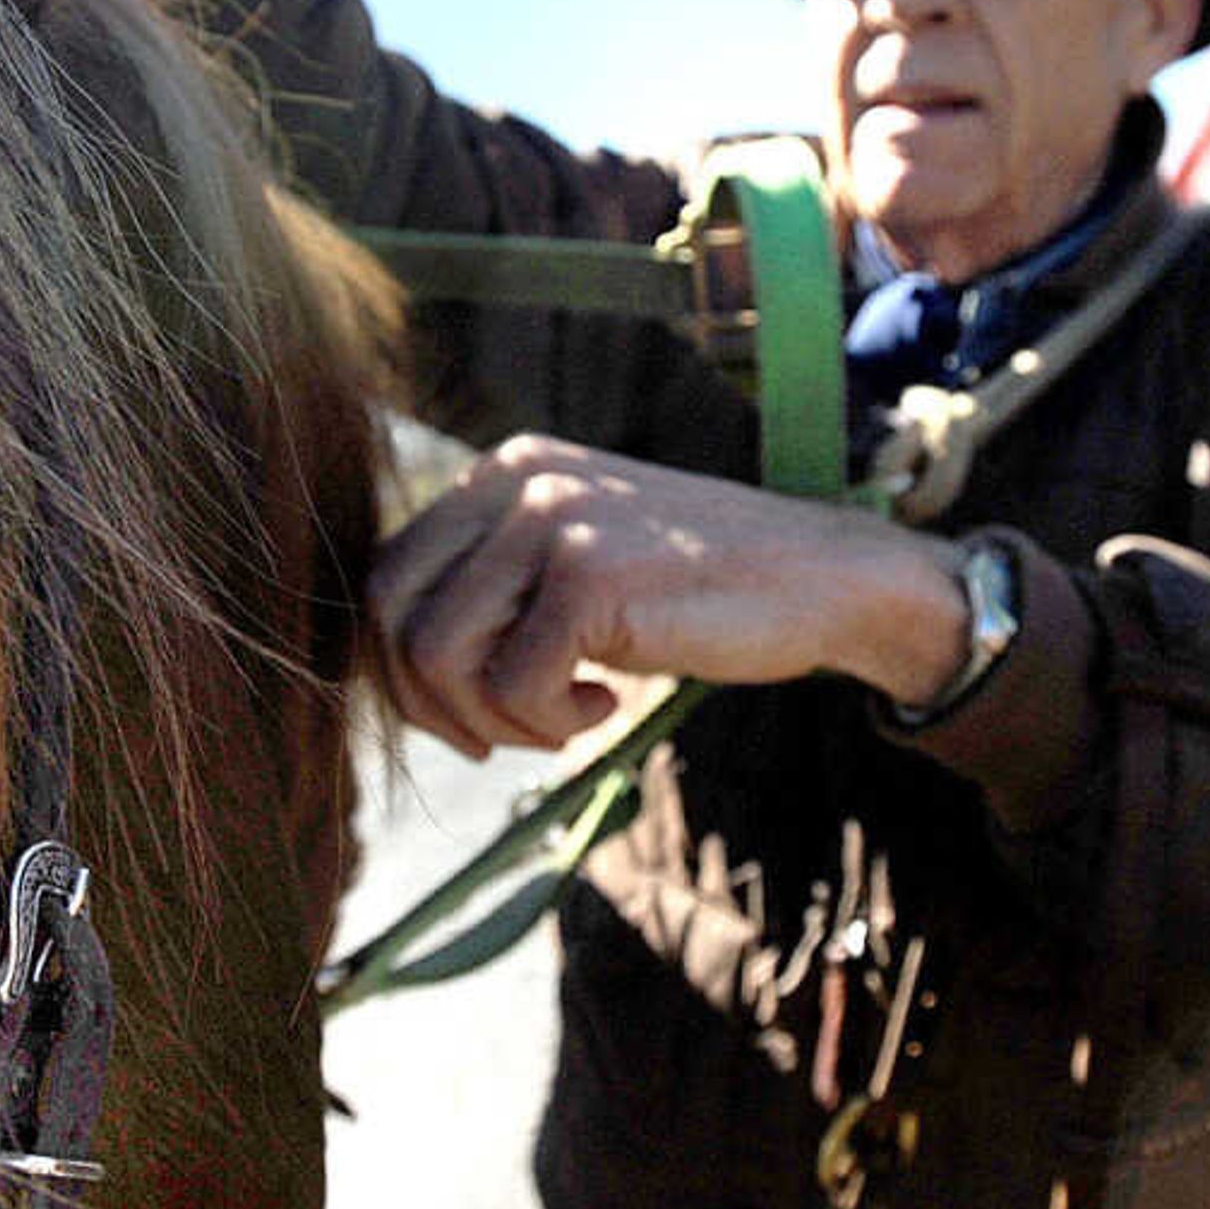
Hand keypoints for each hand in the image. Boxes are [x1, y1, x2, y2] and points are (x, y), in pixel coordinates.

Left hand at [371, 436, 975, 755]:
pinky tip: (607, 709)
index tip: (467, 716)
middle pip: (393, 615)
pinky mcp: (591, 575)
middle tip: (503, 737)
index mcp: (502, 471)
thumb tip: (394, 669)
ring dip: (494, 719)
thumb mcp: (578, 565)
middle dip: (432, 703)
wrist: (822, 579)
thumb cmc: (697, 593)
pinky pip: (512, 685)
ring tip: (565, 720)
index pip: (387, 576)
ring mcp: (552, 521)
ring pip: (439, 655)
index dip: (402, 668)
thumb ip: (495, 588)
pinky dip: (550, 722)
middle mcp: (515, 479)